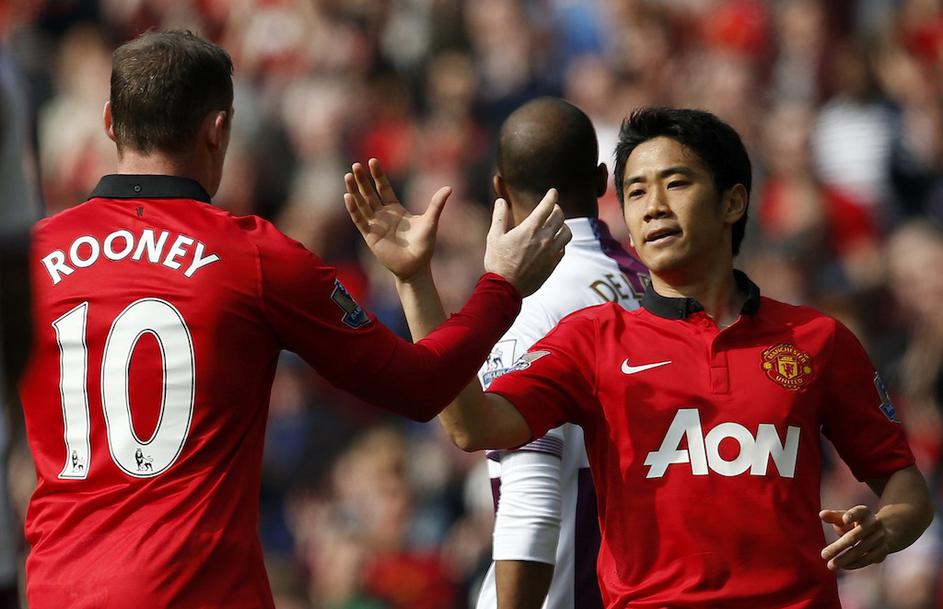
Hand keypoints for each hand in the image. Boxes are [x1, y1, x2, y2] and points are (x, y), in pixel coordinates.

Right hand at [344, 158, 450, 279]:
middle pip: (369, 193)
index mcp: (395, 209)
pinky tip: (348, 196)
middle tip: (355, 165)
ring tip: (348, 176)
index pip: (384, 188)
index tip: (373, 161)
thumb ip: (436, 205)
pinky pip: (360, 220)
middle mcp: (383, 215)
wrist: (416, 266)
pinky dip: (354, 209)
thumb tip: (449, 188)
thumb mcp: (430, 222)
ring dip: (354, 191)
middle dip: (362, 180)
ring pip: (362, 204)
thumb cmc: (424, 245)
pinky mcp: (370, 235)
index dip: (378, 175)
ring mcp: (375, 225)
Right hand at [484, 189, 570, 296]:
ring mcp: (551, 252)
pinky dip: (560, 241)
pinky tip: (554, 242)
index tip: (553, 192)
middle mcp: (544, 238)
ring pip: (567, 232)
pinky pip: (563, 247)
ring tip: (557, 225)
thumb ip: (499, 217)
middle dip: (557, 208)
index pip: (547, 206)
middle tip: (553, 208)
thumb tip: (501, 201)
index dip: (551, 196)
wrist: (506, 288)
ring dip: (563, 225)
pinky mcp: (553, 264)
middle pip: (560, 216)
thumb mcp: (494, 237)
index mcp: (530, 229)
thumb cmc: (497, 262)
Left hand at [820, 506, 889, 570]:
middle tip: (823, 555)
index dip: (852, 515)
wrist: (887, 530)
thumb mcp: (847, 516)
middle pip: (854, 536)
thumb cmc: (858, 522)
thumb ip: (834, 516)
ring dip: (845, 559)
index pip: (859, 512)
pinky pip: (868, 559)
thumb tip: (822, 515)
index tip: (844, 519)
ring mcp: (880, 538)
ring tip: (831, 566)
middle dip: (838, 547)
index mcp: (864, 513)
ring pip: (860, 550)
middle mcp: (874, 524)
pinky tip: (843, 566)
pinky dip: (855, 563)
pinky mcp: (883, 550)